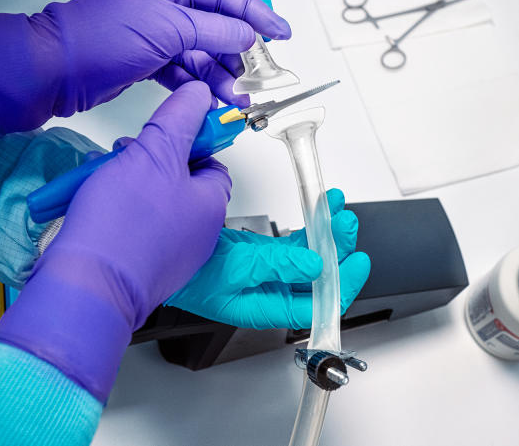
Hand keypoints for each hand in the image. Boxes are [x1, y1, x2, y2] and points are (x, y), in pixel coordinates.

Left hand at [0, 0, 289, 135]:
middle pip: (214, 26)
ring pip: (200, 53)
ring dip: (220, 74)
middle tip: (259, 74)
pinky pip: (183, 71)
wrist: (53, 71)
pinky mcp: (144, 61)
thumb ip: (213, 29)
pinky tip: (213, 97)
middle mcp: (161, 5)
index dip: (256, 13)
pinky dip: (198, 84)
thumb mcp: (167, 27)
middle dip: (238, 52)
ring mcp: (152, 34)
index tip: (281, 32)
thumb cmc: (100, 37)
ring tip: (237, 95)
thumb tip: (247, 34)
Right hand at [0, 82, 231, 400]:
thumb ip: (179, 119)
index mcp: (212, 204)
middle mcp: (197, 234)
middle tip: (121, 156)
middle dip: (146, 161)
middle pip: (177, 181)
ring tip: (99, 180)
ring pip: (151, 203)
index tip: (161, 132)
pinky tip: (92, 206)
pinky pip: (132, 229)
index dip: (186, 141)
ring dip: (124, 184)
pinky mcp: (140, 269)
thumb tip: (199, 95)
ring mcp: (169, 255)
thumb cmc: (123, 224)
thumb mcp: (155, 152)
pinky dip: (113, 213)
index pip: (211, 161)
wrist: (85, 286)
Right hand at [165, 188, 370, 328]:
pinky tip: (320, 209)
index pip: (318, 304)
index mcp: (268, 308)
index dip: (343, 284)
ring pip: (310, 256)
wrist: (161, 253)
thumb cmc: (187, 275)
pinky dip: (310, 226)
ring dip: (327, 234)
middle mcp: (273, 293)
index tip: (357, 261)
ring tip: (338, 211)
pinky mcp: (262, 255)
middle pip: (318, 277)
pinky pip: (294, 243)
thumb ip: (277, 265)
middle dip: (338, 250)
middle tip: (346, 225)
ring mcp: (269, 273)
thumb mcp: (235, 268)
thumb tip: (315, 265)